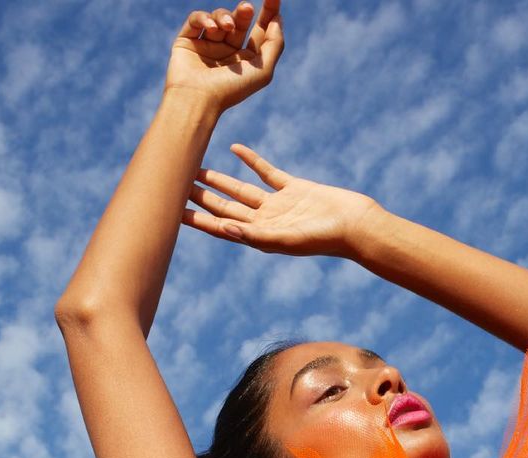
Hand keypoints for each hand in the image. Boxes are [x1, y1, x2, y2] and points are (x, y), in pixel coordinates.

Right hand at [165, 2, 283, 112]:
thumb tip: (277, 19)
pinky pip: (196, 19)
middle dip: (244, 12)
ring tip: (227, 26)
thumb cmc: (231, 89)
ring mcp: (207, 45)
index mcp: (246, 60)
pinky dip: (204, 18)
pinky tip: (211, 27)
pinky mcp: (187, 40)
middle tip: (248, 8)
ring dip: (224, 17)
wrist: (197, 99)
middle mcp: (227, 52)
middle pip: (239, 21)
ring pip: (218, 17)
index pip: (259, 31)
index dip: (268, 12)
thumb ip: (275, 44)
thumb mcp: (263, 70)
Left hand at [182, 144, 380, 257]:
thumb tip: (224, 228)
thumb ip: (256, 235)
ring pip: (241, 189)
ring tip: (196, 167)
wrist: (356, 225)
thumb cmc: (325, 238)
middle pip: (226, 207)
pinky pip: (266, 172)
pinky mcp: (293, 188)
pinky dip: (251, 161)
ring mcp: (279, 204)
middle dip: (201, 197)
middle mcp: (266, 222)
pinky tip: (235, 149)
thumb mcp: (287, 239)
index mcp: (261, 237)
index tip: (171, 211)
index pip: (221, 226)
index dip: (196, 219)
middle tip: (175, 183)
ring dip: (219, 180)